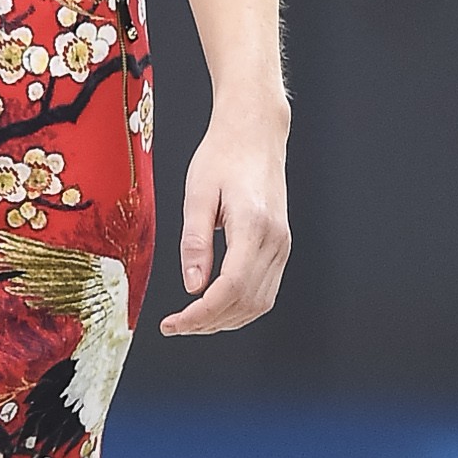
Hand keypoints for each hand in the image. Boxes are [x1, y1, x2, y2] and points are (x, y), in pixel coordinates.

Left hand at [160, 98, 290, 336]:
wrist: (255, 132)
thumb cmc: (223, 155)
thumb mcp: (197, 193)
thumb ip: (195, 241)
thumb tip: (192, 286)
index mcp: (254, 225)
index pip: (231, 287)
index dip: (202, 314)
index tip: (174, 323)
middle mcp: (275, 240)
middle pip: (246, 302)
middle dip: (210, 322)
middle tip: (176, 325)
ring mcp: (283, 244)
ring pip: (260, 303)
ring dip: (226, 320)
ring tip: (193, 320)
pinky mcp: (281, 245)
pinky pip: (265, 290)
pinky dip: (241, 307)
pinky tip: (216, 305)